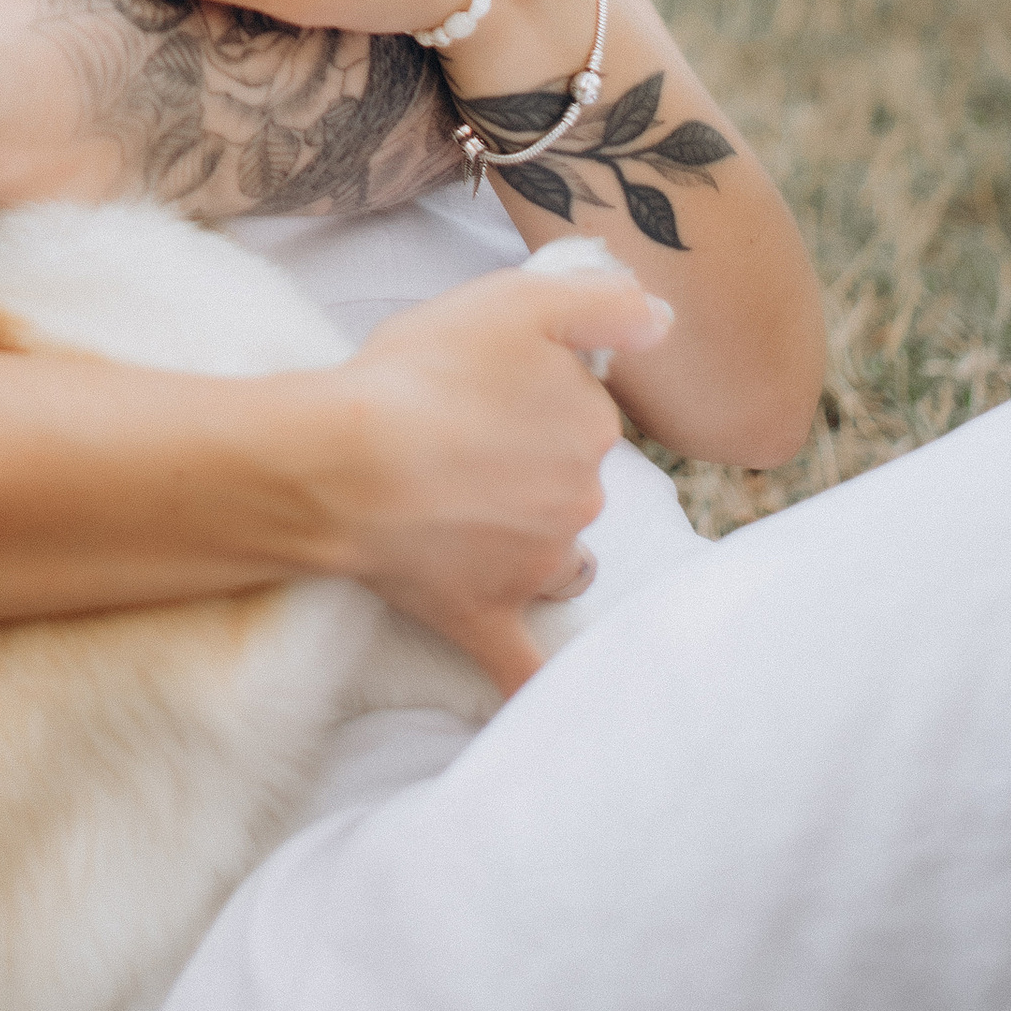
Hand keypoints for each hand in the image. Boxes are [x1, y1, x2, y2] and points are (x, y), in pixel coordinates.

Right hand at [320, 250, 671, 692]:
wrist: (344, 459)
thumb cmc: (420, 371)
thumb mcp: (517, 299)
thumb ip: (605, 303)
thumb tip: (666, 321)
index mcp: (590, 427)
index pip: (583, 409)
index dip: (535, 392)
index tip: (487, 383)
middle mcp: (579, 502)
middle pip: (571, 483)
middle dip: (532, 467)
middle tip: (459, 438)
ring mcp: (535, 566)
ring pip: (560, 562)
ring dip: (537, 548)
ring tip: (471, 520)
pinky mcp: (484, 614)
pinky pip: (521, 667)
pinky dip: (533, 685)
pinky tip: (541, 711)